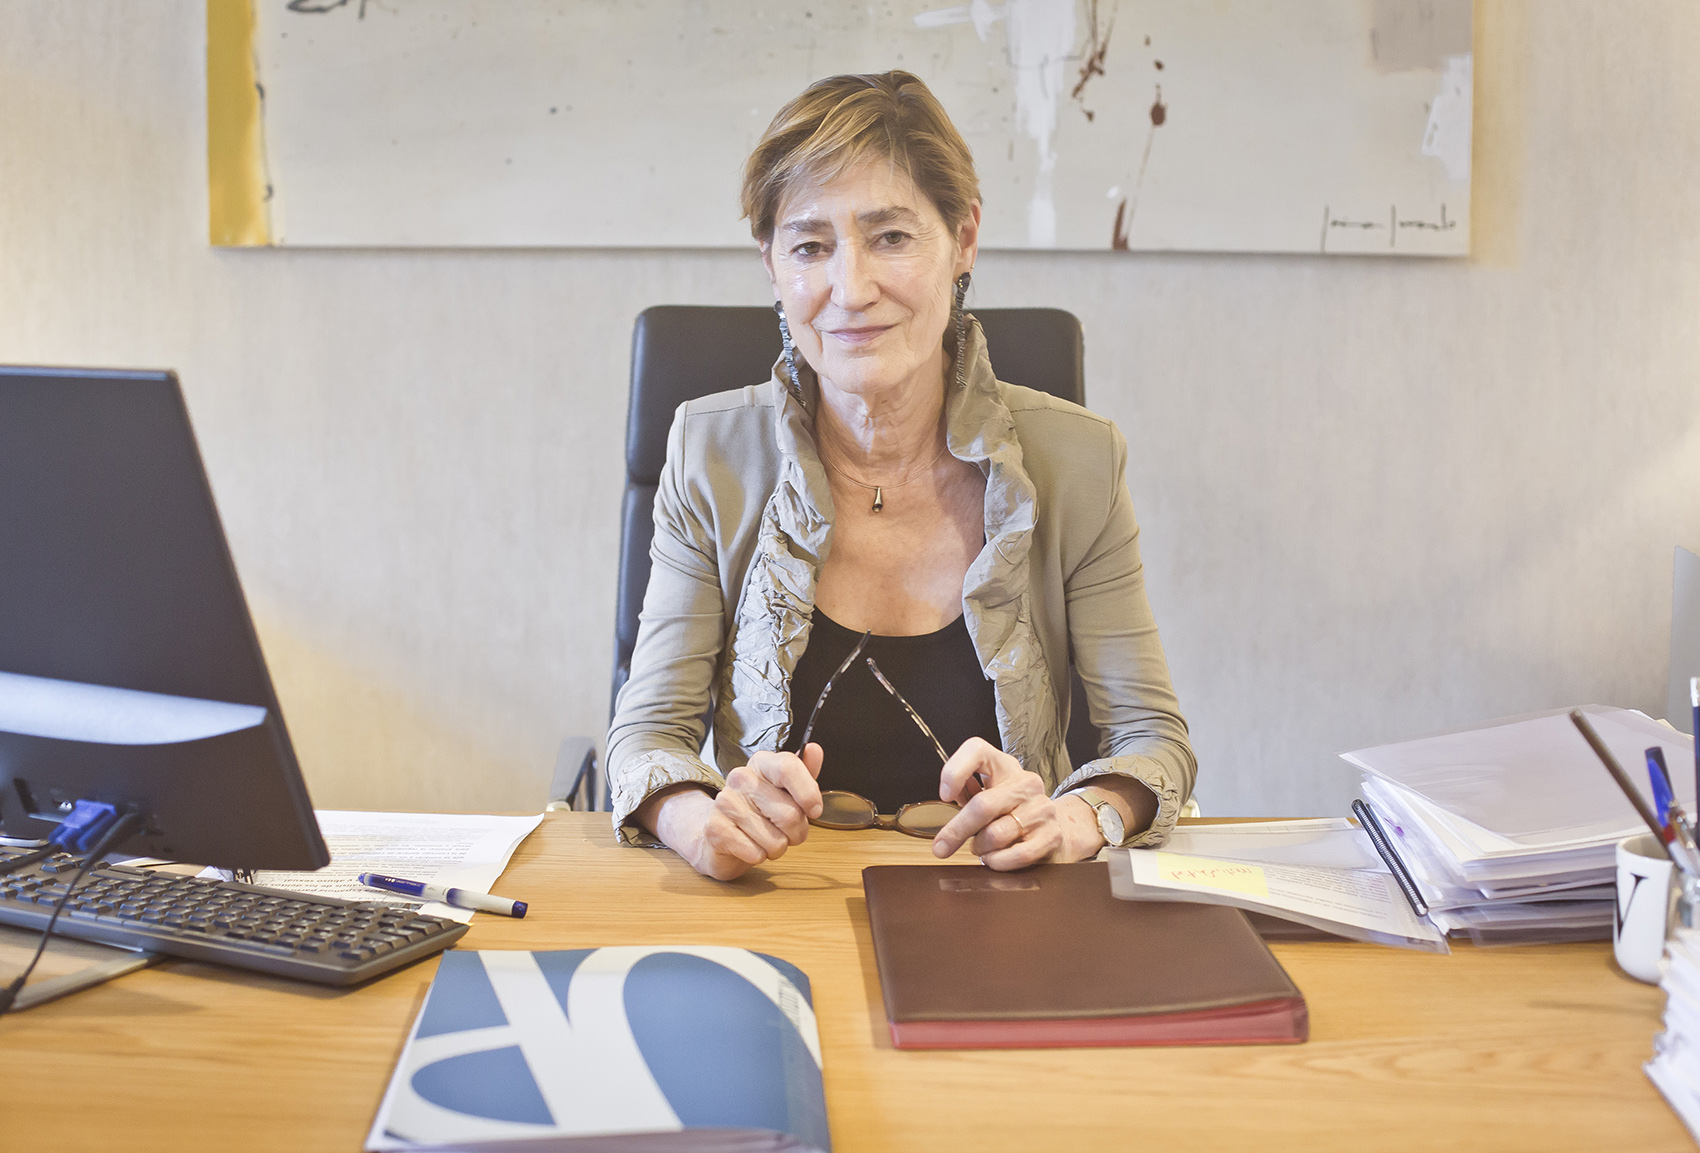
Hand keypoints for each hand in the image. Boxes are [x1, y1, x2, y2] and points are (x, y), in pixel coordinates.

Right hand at [642, 745, 824, 880]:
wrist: (720, 835)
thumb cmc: (759, 812)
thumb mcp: (785, 792)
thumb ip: (803, 773)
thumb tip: (814, 750)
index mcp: (761, 763)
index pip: (788, 767)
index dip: (808, 793)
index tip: (814, 810)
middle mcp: (741, 778)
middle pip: (790, 813)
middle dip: (796, 832)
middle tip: (785, 832)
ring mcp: (725, 802)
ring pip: (776, 840)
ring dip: (777, 848)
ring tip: (764, 839)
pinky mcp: (715, 829)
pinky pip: (756, 853)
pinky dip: (758, 856)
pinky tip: (748, 847)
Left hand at [929, 737, 1104, 869]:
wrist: (1054, 829)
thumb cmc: (1010, 811)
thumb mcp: (987, 794)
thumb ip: (966, 792)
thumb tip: (948, 797)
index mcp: (1004, 766)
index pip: (977, 750)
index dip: (955, 771)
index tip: (944, 795)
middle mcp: (1026, 783)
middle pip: (983, 805)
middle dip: (956, 830)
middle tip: (941, 847)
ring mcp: (1041, 808)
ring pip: (996, 835)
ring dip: (980, 847)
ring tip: (981, 847)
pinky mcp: (1051, 835)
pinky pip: (1016, 855)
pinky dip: (997, 862)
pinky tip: (994, 858)